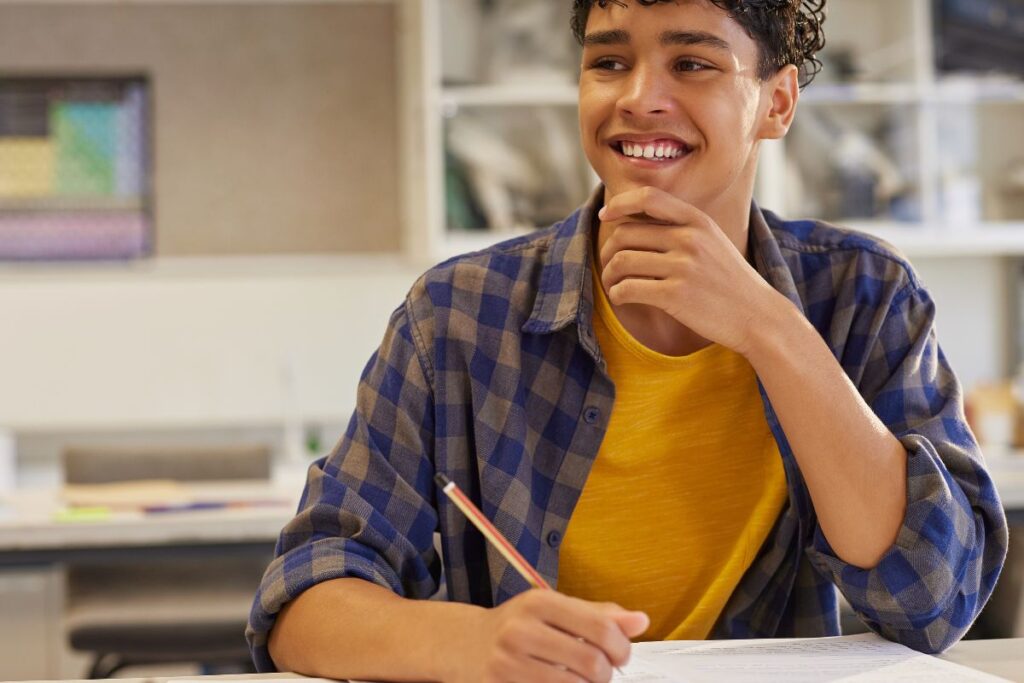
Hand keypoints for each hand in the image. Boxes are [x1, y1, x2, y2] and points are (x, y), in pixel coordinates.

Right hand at [451, 589, 648, 682]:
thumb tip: (641, 621)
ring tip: (580, 680)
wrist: (462, 645)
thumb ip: (597, 614)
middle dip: (605, 674)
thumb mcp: (553, 610)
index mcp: (539, 602)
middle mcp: (521, 629)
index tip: (621, 654)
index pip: (601, 627)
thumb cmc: (516, 626)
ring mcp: (508, 663)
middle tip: (600, 673)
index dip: (621, 647)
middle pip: (592, 663)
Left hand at [598, 186, 784, 356]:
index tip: (605, 215)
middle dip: (608, 251)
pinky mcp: (676, 295)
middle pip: (625, 233)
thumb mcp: (712, 241)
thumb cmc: (728, 281)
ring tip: (614, 285)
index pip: (648, 197)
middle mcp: (690, 239)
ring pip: (621, 262)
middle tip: (610, 266)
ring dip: (609, 275)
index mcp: (698, 221)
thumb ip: (681, 227)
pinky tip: (622, 299)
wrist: (758, 316)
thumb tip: (635, 218)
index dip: (620, 203)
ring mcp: (683, 267)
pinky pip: (628, 289)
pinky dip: (617, 294)